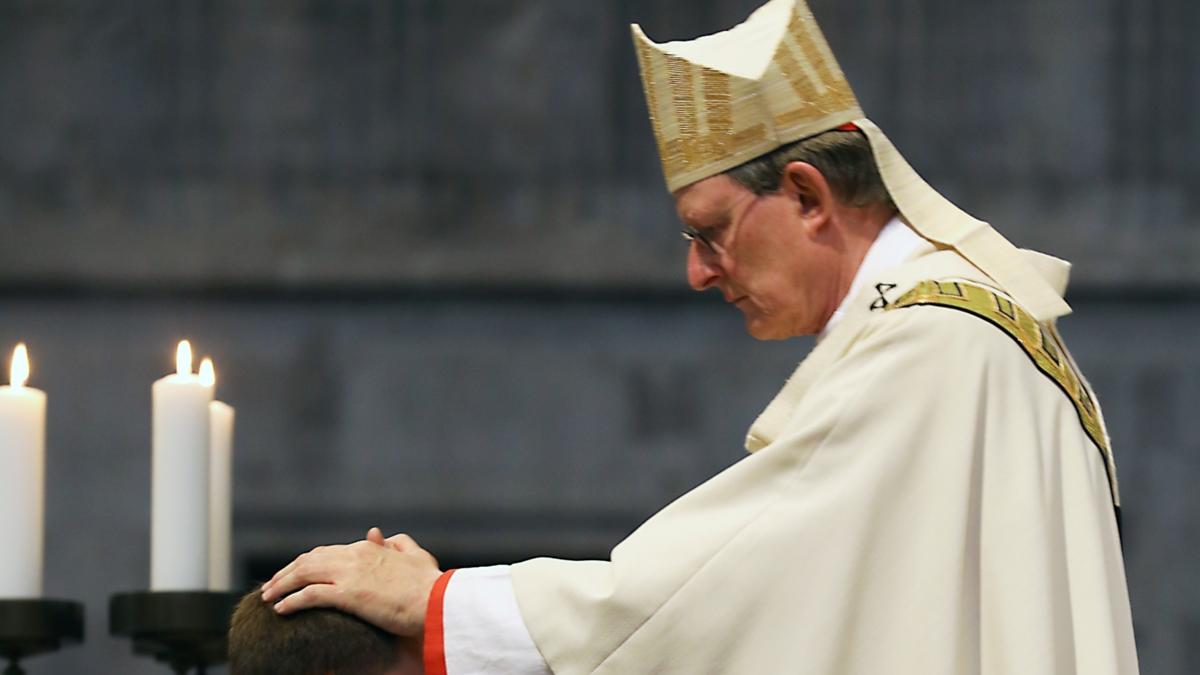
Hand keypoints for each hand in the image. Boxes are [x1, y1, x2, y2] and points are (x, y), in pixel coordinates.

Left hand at [260, 530, 441, 636]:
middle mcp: (355, 556)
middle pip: (310, 560)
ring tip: (267, 596)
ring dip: (282, 585)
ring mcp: (350, 574)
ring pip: (304, 574)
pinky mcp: (348, 595)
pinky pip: (310, 595)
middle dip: (287, 572)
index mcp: (369, 548)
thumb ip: (398, 542)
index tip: (295, 572)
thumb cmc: (430, 584)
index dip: (307, 562)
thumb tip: (379, 533)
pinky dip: (291, 601)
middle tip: (272, 584)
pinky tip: (280, 609)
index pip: (328, 551)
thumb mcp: (416, 555)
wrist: (437, 601)